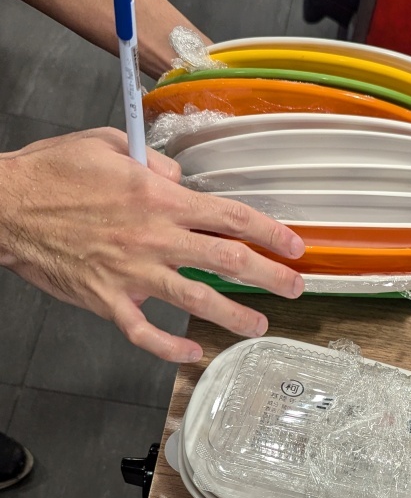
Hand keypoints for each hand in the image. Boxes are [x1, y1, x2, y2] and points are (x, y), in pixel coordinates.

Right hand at [0, 127, 305, 361]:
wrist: (7, 206)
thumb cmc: (53, 174)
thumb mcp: (109, 145)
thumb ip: (155, 162)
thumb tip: (183, 179)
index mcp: (160, 200)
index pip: (231, 217)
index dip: (270, 233)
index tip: (294, 247)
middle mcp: (154, 238)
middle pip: (227, 261)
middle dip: (269, 277)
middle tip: (295, 289)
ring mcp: (133, 273)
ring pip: (197, 299)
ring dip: (234, 316)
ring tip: (259, 325)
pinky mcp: (108, 300)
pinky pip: (145, 332)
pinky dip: (170, 347)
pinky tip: (192, 352)